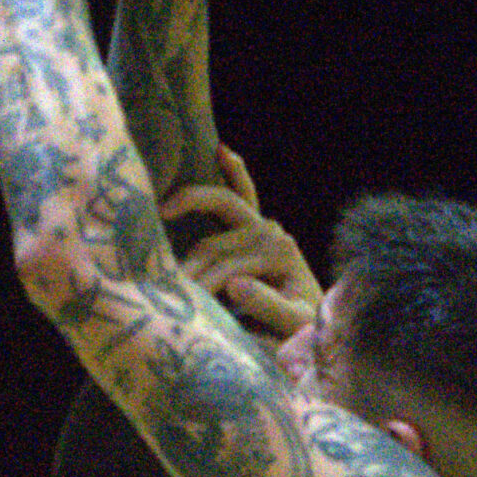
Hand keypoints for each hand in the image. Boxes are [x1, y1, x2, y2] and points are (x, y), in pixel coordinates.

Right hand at [165, 145, 321, 340]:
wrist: (312, 321)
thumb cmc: (301, 325)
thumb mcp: (292, 321)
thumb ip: (267, 305)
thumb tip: (235, 285)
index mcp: (281, 254)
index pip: (230, 266)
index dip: (206, 285)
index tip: (185, 304)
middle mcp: (273, 233)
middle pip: (217, 240)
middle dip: (191, 261)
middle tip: (168, 279)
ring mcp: (265, 224)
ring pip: (222, 205)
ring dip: (192, 202)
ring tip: (164, 211)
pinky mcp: (257, 224)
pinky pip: (244, 191)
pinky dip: (235, 170)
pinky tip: (221, 151)